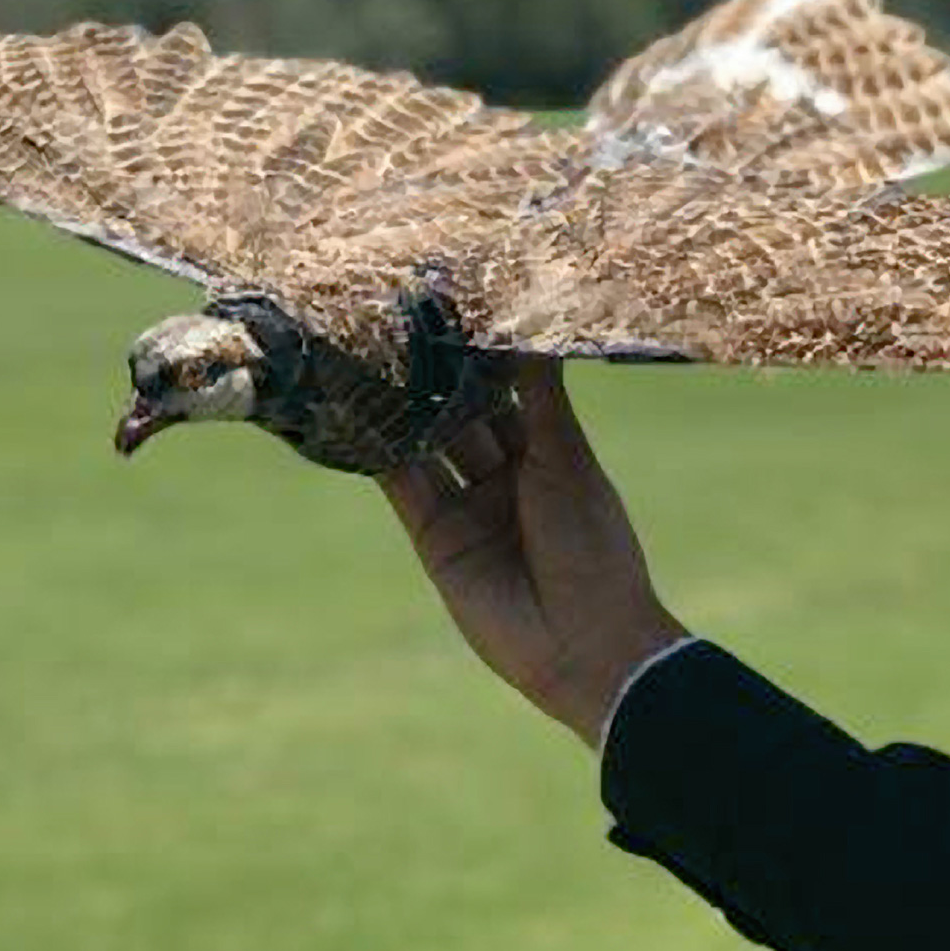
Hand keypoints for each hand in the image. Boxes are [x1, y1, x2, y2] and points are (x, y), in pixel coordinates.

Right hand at [379, 359, 686, 747]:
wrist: (584, 643)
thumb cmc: (592, 542)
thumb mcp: (566, 458)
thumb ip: (540, 394)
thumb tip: (537, 322)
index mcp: (548, 453)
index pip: (506, 392)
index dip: (481, 356)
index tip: (452, 307)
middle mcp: (505, 475)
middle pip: (461, 415)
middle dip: (434, 378)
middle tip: (397, 321)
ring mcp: (468, 507)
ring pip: (427, 446)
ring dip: (400, 409)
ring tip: (367, 355)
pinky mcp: (435, 538)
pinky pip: (404, 487)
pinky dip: (380, 454)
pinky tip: (357, 413)